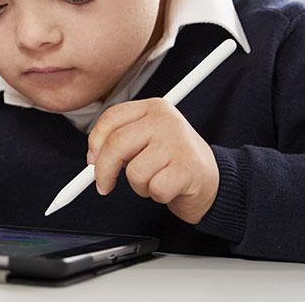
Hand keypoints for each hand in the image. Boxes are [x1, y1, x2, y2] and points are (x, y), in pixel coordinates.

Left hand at [87, 98, 218, 223]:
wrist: (212, 180)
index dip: (95, 142)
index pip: (111, 118)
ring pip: (134, 172)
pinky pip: (154, 189)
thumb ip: (120, 142)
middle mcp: (166, 120)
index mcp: (154, 108)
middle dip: (104, 171)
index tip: (92, 160)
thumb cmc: (174, 161)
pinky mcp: (187, 167)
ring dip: (140, 186)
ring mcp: (178, 142)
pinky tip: (170, 187)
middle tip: (105, 185)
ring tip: (156, 179)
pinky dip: (158, 195)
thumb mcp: (147, 141)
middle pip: (116, 144)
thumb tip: (93, 157)